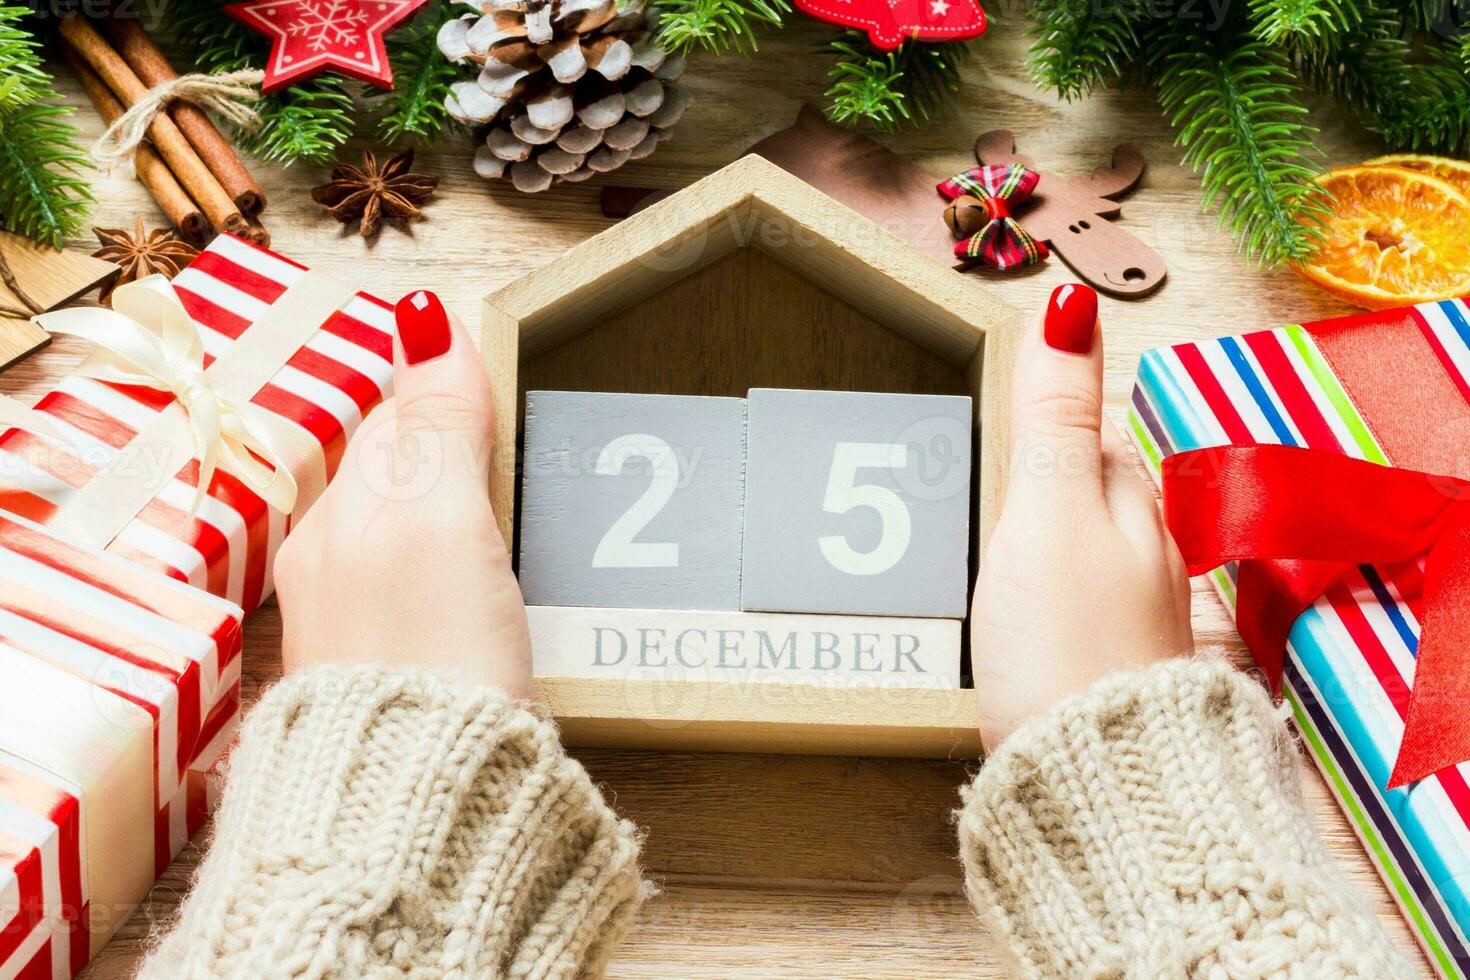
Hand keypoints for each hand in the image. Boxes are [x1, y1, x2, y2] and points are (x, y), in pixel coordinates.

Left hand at [274, 290, 531, 698]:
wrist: (413, 809)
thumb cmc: (428, 658)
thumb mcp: (438, 519)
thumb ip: (438, 424)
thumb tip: (423, 315)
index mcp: (336, 524)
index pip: (398, 426)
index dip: (453, 402)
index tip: (502, 403)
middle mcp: (330, 575)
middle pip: (400, 487)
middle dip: (451, 467)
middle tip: (515, 466)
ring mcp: (355, 638)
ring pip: (411, 551)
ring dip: (458, 534)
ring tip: (513, 545)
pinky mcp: (390, 691)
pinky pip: (423, 613)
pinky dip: (459, 597)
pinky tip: (486, 621)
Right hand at [971, 283, 1192, 749]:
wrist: (1092, 782)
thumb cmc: (1065, 643)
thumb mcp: (1047, 510)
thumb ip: (1053, 417)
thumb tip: (1071, 306)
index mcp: (1136, 510)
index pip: (1089, 441)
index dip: (1044, 426)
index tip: (996, 412)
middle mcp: (1150, 561)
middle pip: (1091, 499)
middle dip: (1043, 488)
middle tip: (979, 489)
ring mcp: (1133, 623)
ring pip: (1082, 559)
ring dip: (1039, 552)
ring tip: (985, 560)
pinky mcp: (1108, 676)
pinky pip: (1073, 615)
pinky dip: (1042, 609)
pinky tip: (1013, 630)